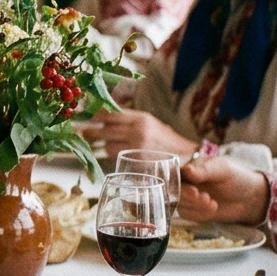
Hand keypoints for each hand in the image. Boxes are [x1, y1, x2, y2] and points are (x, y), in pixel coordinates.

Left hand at [80, 109, 195, 160]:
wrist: (186, 157)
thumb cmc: (164, 139)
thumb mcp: (149, 123)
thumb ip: (128, 119)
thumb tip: (102, 115)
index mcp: (141, 118)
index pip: (110, 114)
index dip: (96, 115)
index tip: (90, 116)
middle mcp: (138, 131)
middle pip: (104, 129)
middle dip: (99, 131)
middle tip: (98, 131)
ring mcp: (137, 147)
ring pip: (107, 144)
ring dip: (107, 144)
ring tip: (116, 143)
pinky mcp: (136, 161)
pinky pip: (115, 156)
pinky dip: (113, 154)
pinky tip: (121, 153)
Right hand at [178, 152, 268, 223]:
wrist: (249, 198)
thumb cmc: (235, 177)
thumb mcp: (222, 169)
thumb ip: (204, 170)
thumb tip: (186, 170)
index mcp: (185, 166)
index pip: (171, 173)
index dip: (179, 183)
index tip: (194, 191)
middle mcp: (181, 181)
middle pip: (172, 190)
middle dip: (189, 197)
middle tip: (206, 198)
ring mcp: (184, 196)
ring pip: (178, 203)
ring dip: (196, 206)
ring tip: (213, 204)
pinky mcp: (189, 210)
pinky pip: (186, 213)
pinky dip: (199, 214)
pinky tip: (213, 208)